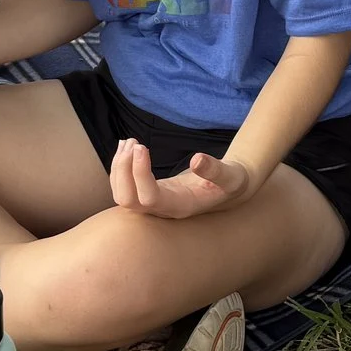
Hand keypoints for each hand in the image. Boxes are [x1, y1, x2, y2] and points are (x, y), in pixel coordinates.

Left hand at [107, 138, 250, 216]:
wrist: (228, 188)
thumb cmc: (231, 182)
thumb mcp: (232, 175)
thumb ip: (216, 169)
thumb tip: (196, 159)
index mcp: (181, 206)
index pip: (149, 198)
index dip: (139, 174)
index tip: (142, 147)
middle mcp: (163, 208)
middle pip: (127, 200)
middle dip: (123, 170)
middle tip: (133, 142)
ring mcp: (154, 203)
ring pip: (121, 194)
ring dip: (119, 167)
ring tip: (129, 141)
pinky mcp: (150, 192)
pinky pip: (125, 186)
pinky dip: (120, 166)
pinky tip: (128, 147)